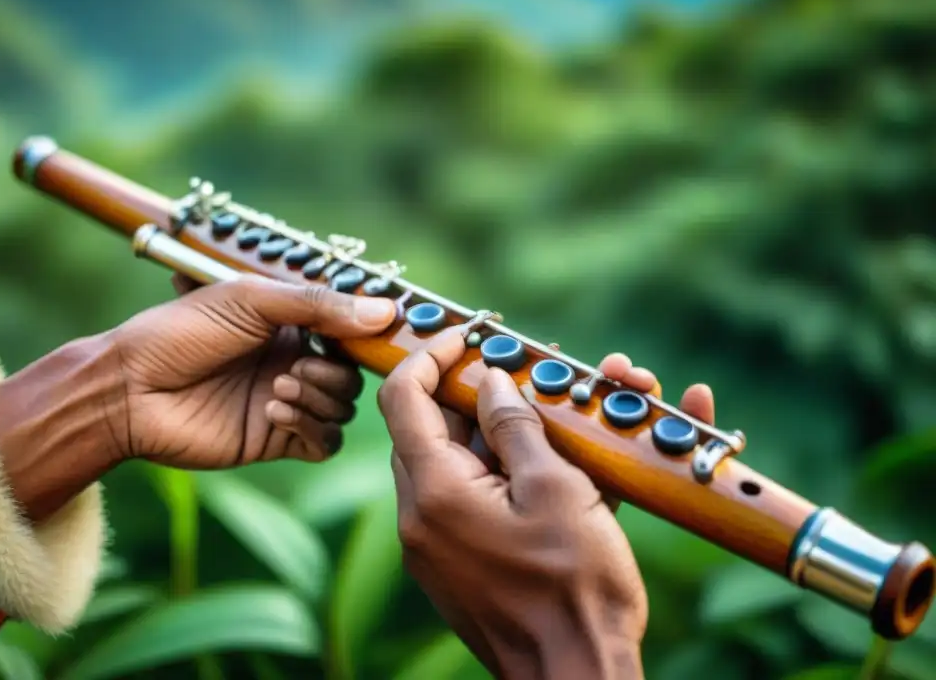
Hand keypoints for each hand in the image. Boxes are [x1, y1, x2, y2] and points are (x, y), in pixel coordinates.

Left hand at [0, 274, 394, 521]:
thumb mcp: (249, 300)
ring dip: (320, 398)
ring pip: (343, 409)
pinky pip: (323, 442)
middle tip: (296, 367)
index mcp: (288, 324)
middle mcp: (292, 361)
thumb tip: (385, 311)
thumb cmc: (179, 332)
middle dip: (334, 373)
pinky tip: (274, 410)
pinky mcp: (273, 440)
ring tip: (277, 387)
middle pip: (352, 375)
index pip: (347, 330)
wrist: (128, 389)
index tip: (376, 331)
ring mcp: (284, 402)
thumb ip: (317, 305)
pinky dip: (311, 427)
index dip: (363, 332)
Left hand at [377, 329, 713, 679]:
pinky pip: (477, 499)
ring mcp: (440, 543)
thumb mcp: (555, 489)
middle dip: (485, 391)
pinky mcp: (463, 562)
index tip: (473, 334)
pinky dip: (511, 473)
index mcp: (435, 491)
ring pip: (464, 462)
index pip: (403, 396)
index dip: (432, 353)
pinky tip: (569, 461)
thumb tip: (490, 380)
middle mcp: (424, 515)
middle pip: (437, 427)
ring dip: (508, 432)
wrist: (578, 677)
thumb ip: (516, 426)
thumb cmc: (574, 585)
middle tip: (536, 373)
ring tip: (571, 412)